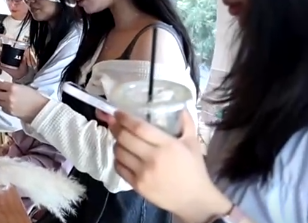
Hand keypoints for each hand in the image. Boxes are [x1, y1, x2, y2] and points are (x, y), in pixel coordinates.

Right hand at [0, 52, 28, 78]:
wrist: (21, 77)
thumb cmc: (23, 70)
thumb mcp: (24, 63)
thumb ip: (24, 59)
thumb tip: (25, 54)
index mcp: (14, 59)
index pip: (9, 53)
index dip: (6, 51)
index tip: (3, 49)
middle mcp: (10, 61)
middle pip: (4, 56)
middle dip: (1, 54)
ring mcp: (7, 65)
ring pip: (1, 60)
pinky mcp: (5, 69)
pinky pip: (0, 66)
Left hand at [0, 81, 48, 121]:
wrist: (40, 109)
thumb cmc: (34, 96)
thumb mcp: (23, 87)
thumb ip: (12, 87)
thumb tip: (2, 87)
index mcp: (13, 87)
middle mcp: (8, 96)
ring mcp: (8, 105)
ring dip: (0, 100)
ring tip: (7, 99)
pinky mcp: (9, 112)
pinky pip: (2, 108)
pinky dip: (4, 106)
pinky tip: (11, 105)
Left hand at [102, 109, 231, 222]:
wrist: (194, 200)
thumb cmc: (194, 170)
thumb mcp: (193, 144)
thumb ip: (186, 124)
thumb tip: (181, 107)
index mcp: (167, 145)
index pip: (139, 127)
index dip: (125, 118)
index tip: (117, 113)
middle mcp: (152, 158)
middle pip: (125, 138)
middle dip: (116, 128)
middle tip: (113, 123)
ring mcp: (143, 173)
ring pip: (119, 152)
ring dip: (116, 143)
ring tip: (120, 140)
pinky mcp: (137, 185)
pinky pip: (119, 168)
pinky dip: (117, 159)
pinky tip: (122, 156)